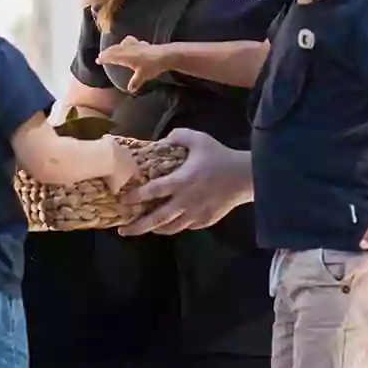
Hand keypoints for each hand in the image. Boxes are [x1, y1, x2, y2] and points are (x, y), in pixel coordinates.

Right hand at [97, 36, 172, 92]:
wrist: (165, 55)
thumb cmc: (151, 66)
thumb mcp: (142, 76)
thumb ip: (135, 82)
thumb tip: (130, 89)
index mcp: (125, 57)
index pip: (111, 56)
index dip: (104, 58)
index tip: (97, 60)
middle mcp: (128, 49)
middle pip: (114, 49)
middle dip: (107, 52)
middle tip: (101, 55)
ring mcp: (136, 45)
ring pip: (121, 44)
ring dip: (116, 47)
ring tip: (113, 49)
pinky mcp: (143, 44)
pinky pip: (131, 42)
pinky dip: (126, 44)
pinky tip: (129, 44)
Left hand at [102, 139, 138, 194]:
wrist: (104, 158)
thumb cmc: (112, 175)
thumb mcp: (115, 187)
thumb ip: (116, 188)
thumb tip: (114, 190)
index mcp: (133, 168)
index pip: (136, 173)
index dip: (133, 177)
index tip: (131, 179)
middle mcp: (129, 156)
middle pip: (128, 161)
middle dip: (124, 165)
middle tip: (116, 170)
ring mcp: (120, 147)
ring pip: (119, 151)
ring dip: (115, 155)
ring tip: (107, 161)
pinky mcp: (109, 140)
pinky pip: (108, 144)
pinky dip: (105, 147)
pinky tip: (99, 151)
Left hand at [118, 128, 253, 235]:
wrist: (246, 177)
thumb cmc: (220, 157)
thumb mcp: (198, 139)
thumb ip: (177, 137)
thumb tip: (161, 141)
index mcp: (181, 182)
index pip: (152, 192)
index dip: (135, 197)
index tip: (122, 200)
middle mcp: (185, 201)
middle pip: (157, 219)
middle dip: (137, 226)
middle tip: (122, 231)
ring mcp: (196, 214)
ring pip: (170, 228)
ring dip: (155, 229)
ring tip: (143, 229)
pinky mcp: (206, 221)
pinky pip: (186, 226)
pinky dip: (175, 226)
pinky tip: (169, 223)